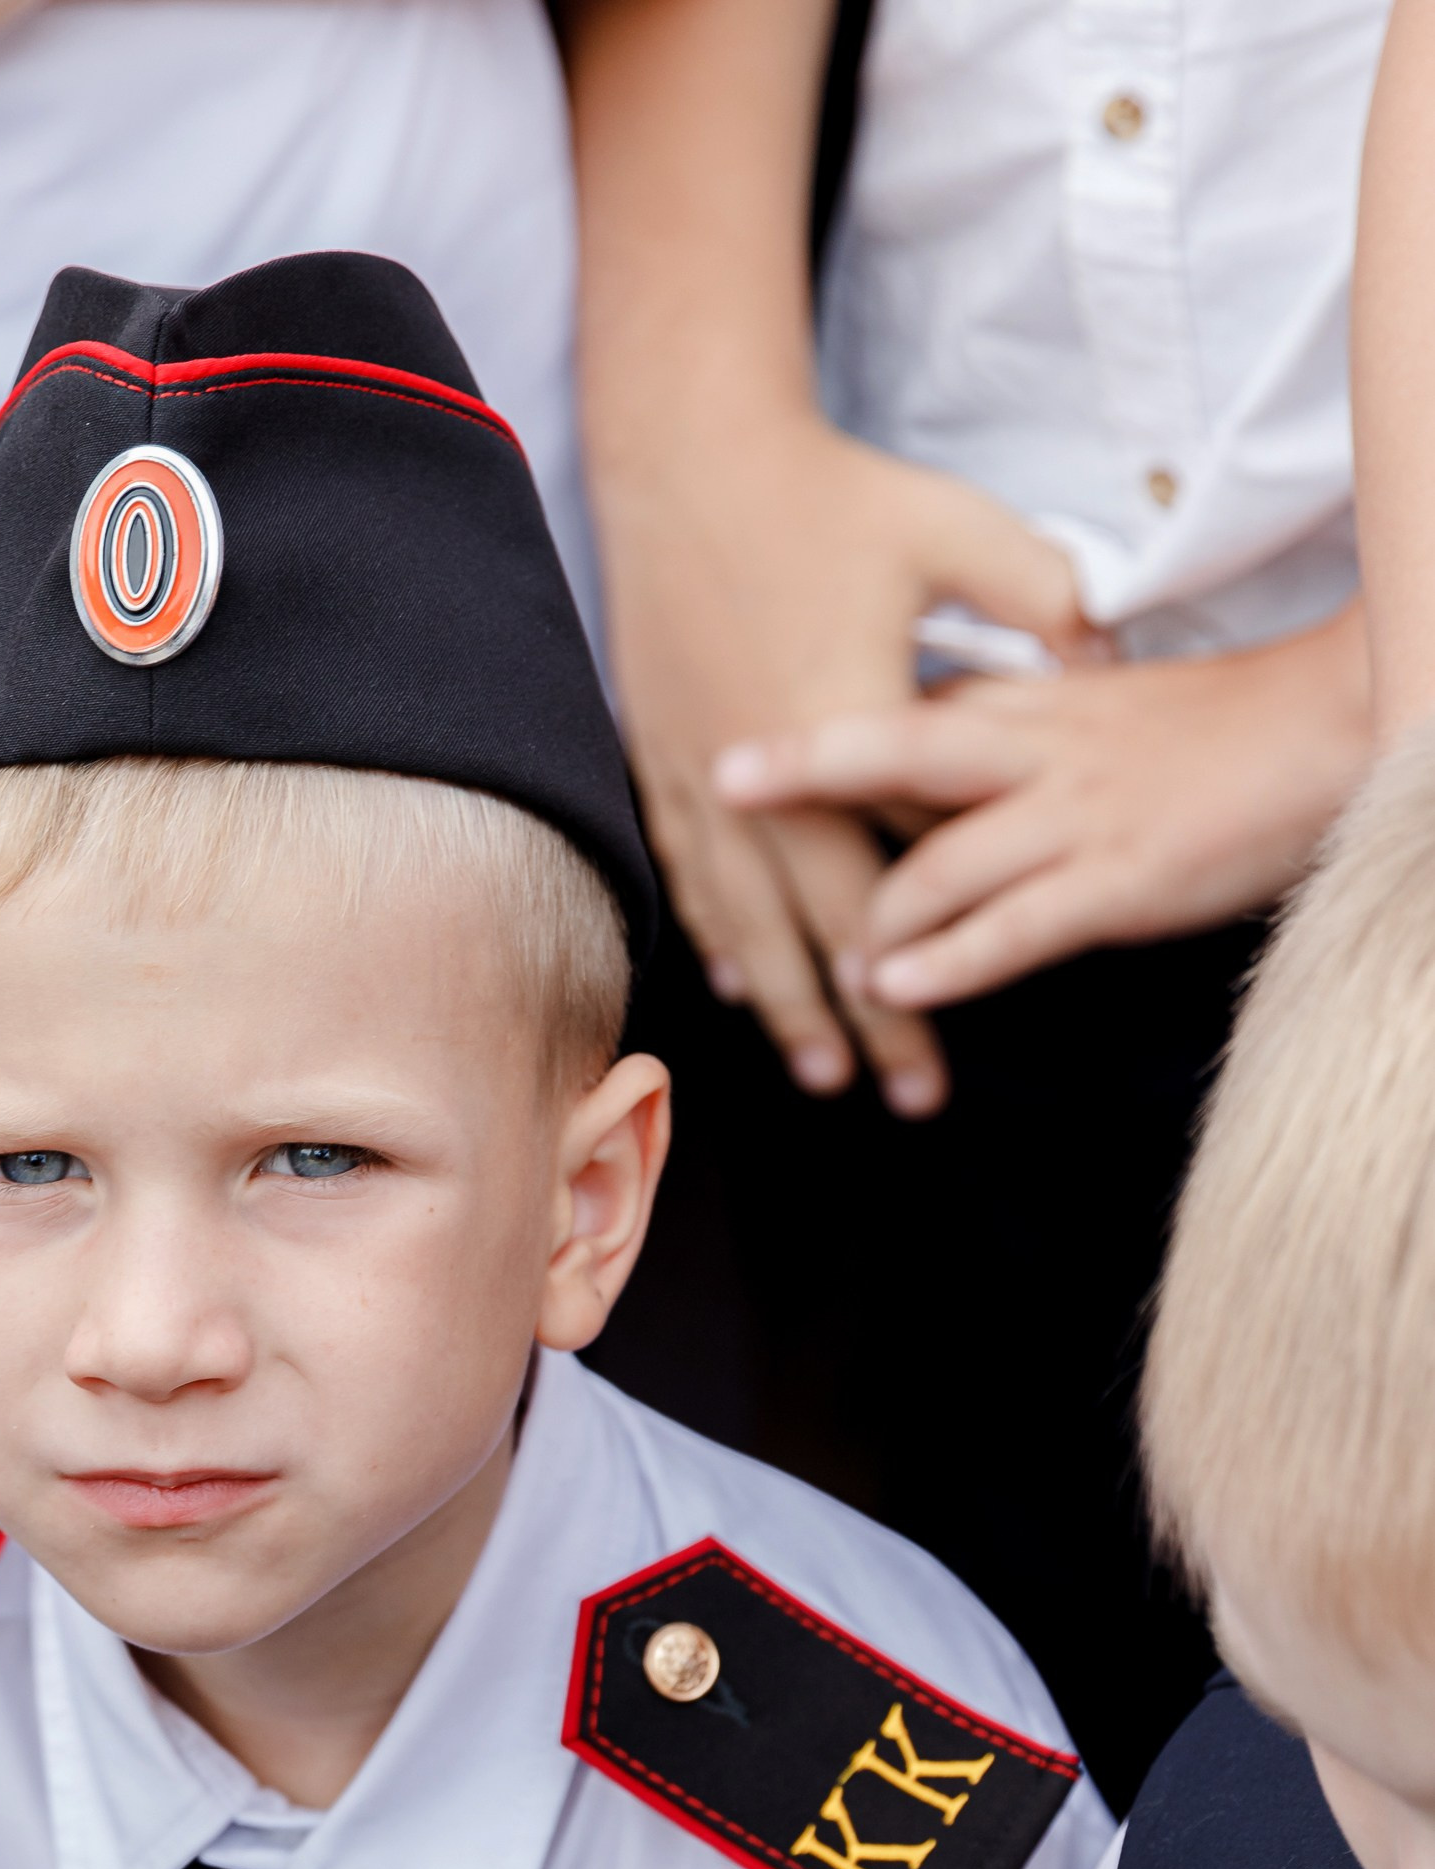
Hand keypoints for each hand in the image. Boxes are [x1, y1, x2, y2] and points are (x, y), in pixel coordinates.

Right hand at [595, 408, 1090, 1109]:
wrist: (688, 459)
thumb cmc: (827, 494)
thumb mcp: (954, 534)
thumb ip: (1041, 600)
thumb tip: (1100, 660)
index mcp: (848, 732)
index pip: (910, 863)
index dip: (946, 942)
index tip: (977, 1007)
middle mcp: (770, 777)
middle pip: (829, 930)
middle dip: (870, 1023)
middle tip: (906, 1097)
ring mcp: (706, 777)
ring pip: (752, 925)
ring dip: (789, 1008)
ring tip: (823, 1072)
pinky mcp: (665, 761)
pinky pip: (695, 877)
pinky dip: (722, 940)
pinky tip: (743, 986)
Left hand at [712, 602, 1373, 1011]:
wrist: (1326, 731)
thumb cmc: (1211, 728)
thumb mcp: (1092, 705)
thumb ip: (1007, 727)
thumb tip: (925, 749)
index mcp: (1030, 701)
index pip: (905, 709)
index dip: (821, 733)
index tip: (744, 737)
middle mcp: (1036, 751)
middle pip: (898, 749)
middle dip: (805, 768)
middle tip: (722, 782)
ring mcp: (1072, 816)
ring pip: (941, 864)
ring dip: (870, 921)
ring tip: (822, 966)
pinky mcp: (1115, 881)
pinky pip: (1012, 926)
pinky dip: (948, 961)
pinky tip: (898, 988)